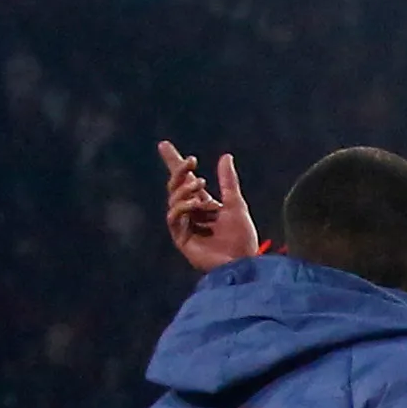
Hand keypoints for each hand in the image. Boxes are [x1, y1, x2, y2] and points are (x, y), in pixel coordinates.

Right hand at [159, 143, 257, 274]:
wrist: (243, 262)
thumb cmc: (242, 238)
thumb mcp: (236, 204)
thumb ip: (228, 182)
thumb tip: (226, 157)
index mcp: (203, 204)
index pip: (184, 180)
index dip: (175, 163)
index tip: (164, 145)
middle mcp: (191, 213)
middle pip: (176, 186)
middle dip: (180, 171)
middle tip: (191, 160)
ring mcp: (184, 225)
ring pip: (174, 199)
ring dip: (185, 189)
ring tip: (200, 183)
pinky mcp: (180, 237)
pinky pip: (174, 216)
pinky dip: (184, 206)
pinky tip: (197, 204)